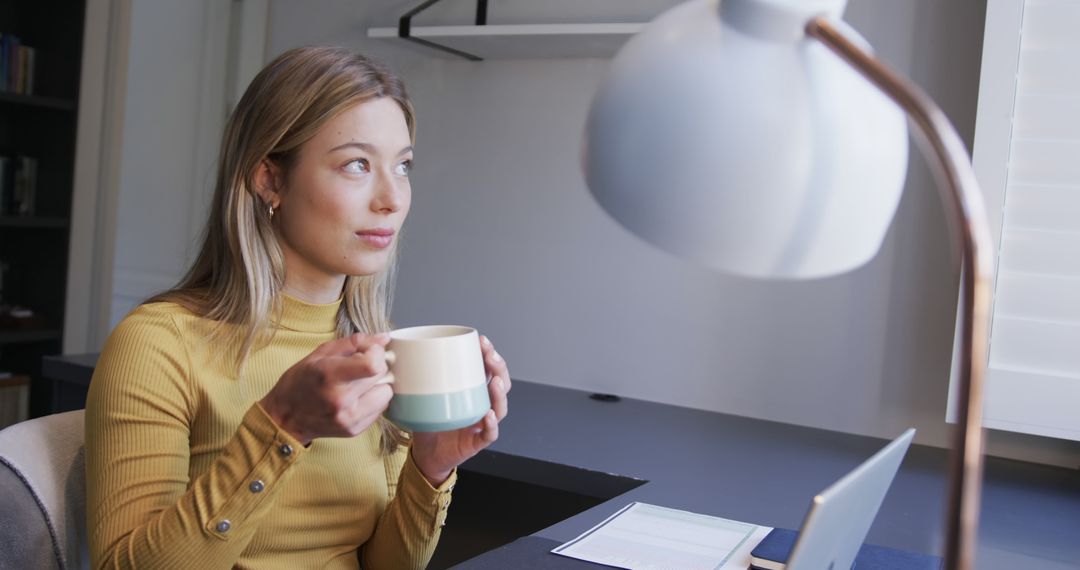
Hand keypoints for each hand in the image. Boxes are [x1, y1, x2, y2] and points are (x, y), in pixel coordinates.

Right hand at [259, 333, 393, 445]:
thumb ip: (353, 343)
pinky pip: (380, 408)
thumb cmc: (300, 382)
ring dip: (377, 385)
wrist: (285, 418)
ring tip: (357, 384)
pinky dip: (372, 400)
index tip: (367, 351)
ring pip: (386, 393)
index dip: (376, 352)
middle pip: (382, 375)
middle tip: (360, 367)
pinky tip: (355, 398)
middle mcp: (341, 400)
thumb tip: (383, 338)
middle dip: (376, 366)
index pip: (374, 364)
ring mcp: (349, 418)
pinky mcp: (355, 430)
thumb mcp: (319, 354)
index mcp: (330, 375)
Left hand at [410, 334, 510, 485]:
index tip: (481, 341)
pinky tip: (487, 415)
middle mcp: (481, 404)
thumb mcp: (423, 397)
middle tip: (490, 355)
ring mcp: (482, 424)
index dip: (489, 354)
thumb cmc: (427, 423)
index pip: (487, 369)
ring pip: (500, 407)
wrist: (425, 454)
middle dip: (499, 367)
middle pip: (501, 383)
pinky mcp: (478, 442)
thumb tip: (401, 355)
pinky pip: (491, 434)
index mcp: (472, 390)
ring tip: (495, 382)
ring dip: (500, 393)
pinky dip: (492, 424)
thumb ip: (417, 379)